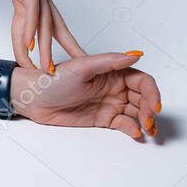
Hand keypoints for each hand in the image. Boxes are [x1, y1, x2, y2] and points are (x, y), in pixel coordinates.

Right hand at [0, 0, 86, 69]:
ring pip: (43, 22)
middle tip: (68, 77)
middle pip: (51, 30)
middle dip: (59, 53)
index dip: (31, 51)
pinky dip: (32, 25)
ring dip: (45, 47)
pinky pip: (31, 7)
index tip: (31, 71)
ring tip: (46, 69)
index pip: (31, 31)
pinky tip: (32, 42)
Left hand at [13, 51, 161, 139]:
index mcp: (112, 72)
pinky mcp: (102, 118)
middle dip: (150, 109)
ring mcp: (109, 103)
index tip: (153, 106)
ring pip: (137, 112)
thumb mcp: (81, 67)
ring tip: (148, 129)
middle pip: (143, 98)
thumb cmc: (52, 79)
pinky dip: (132, 129)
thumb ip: (109, 61)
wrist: (33, 99)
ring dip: (146, 121)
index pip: (142, 81)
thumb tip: (135, 55)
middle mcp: (114, 87)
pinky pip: (124, 124)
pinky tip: (134, 132)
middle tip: (149, 120)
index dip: (152, 93)